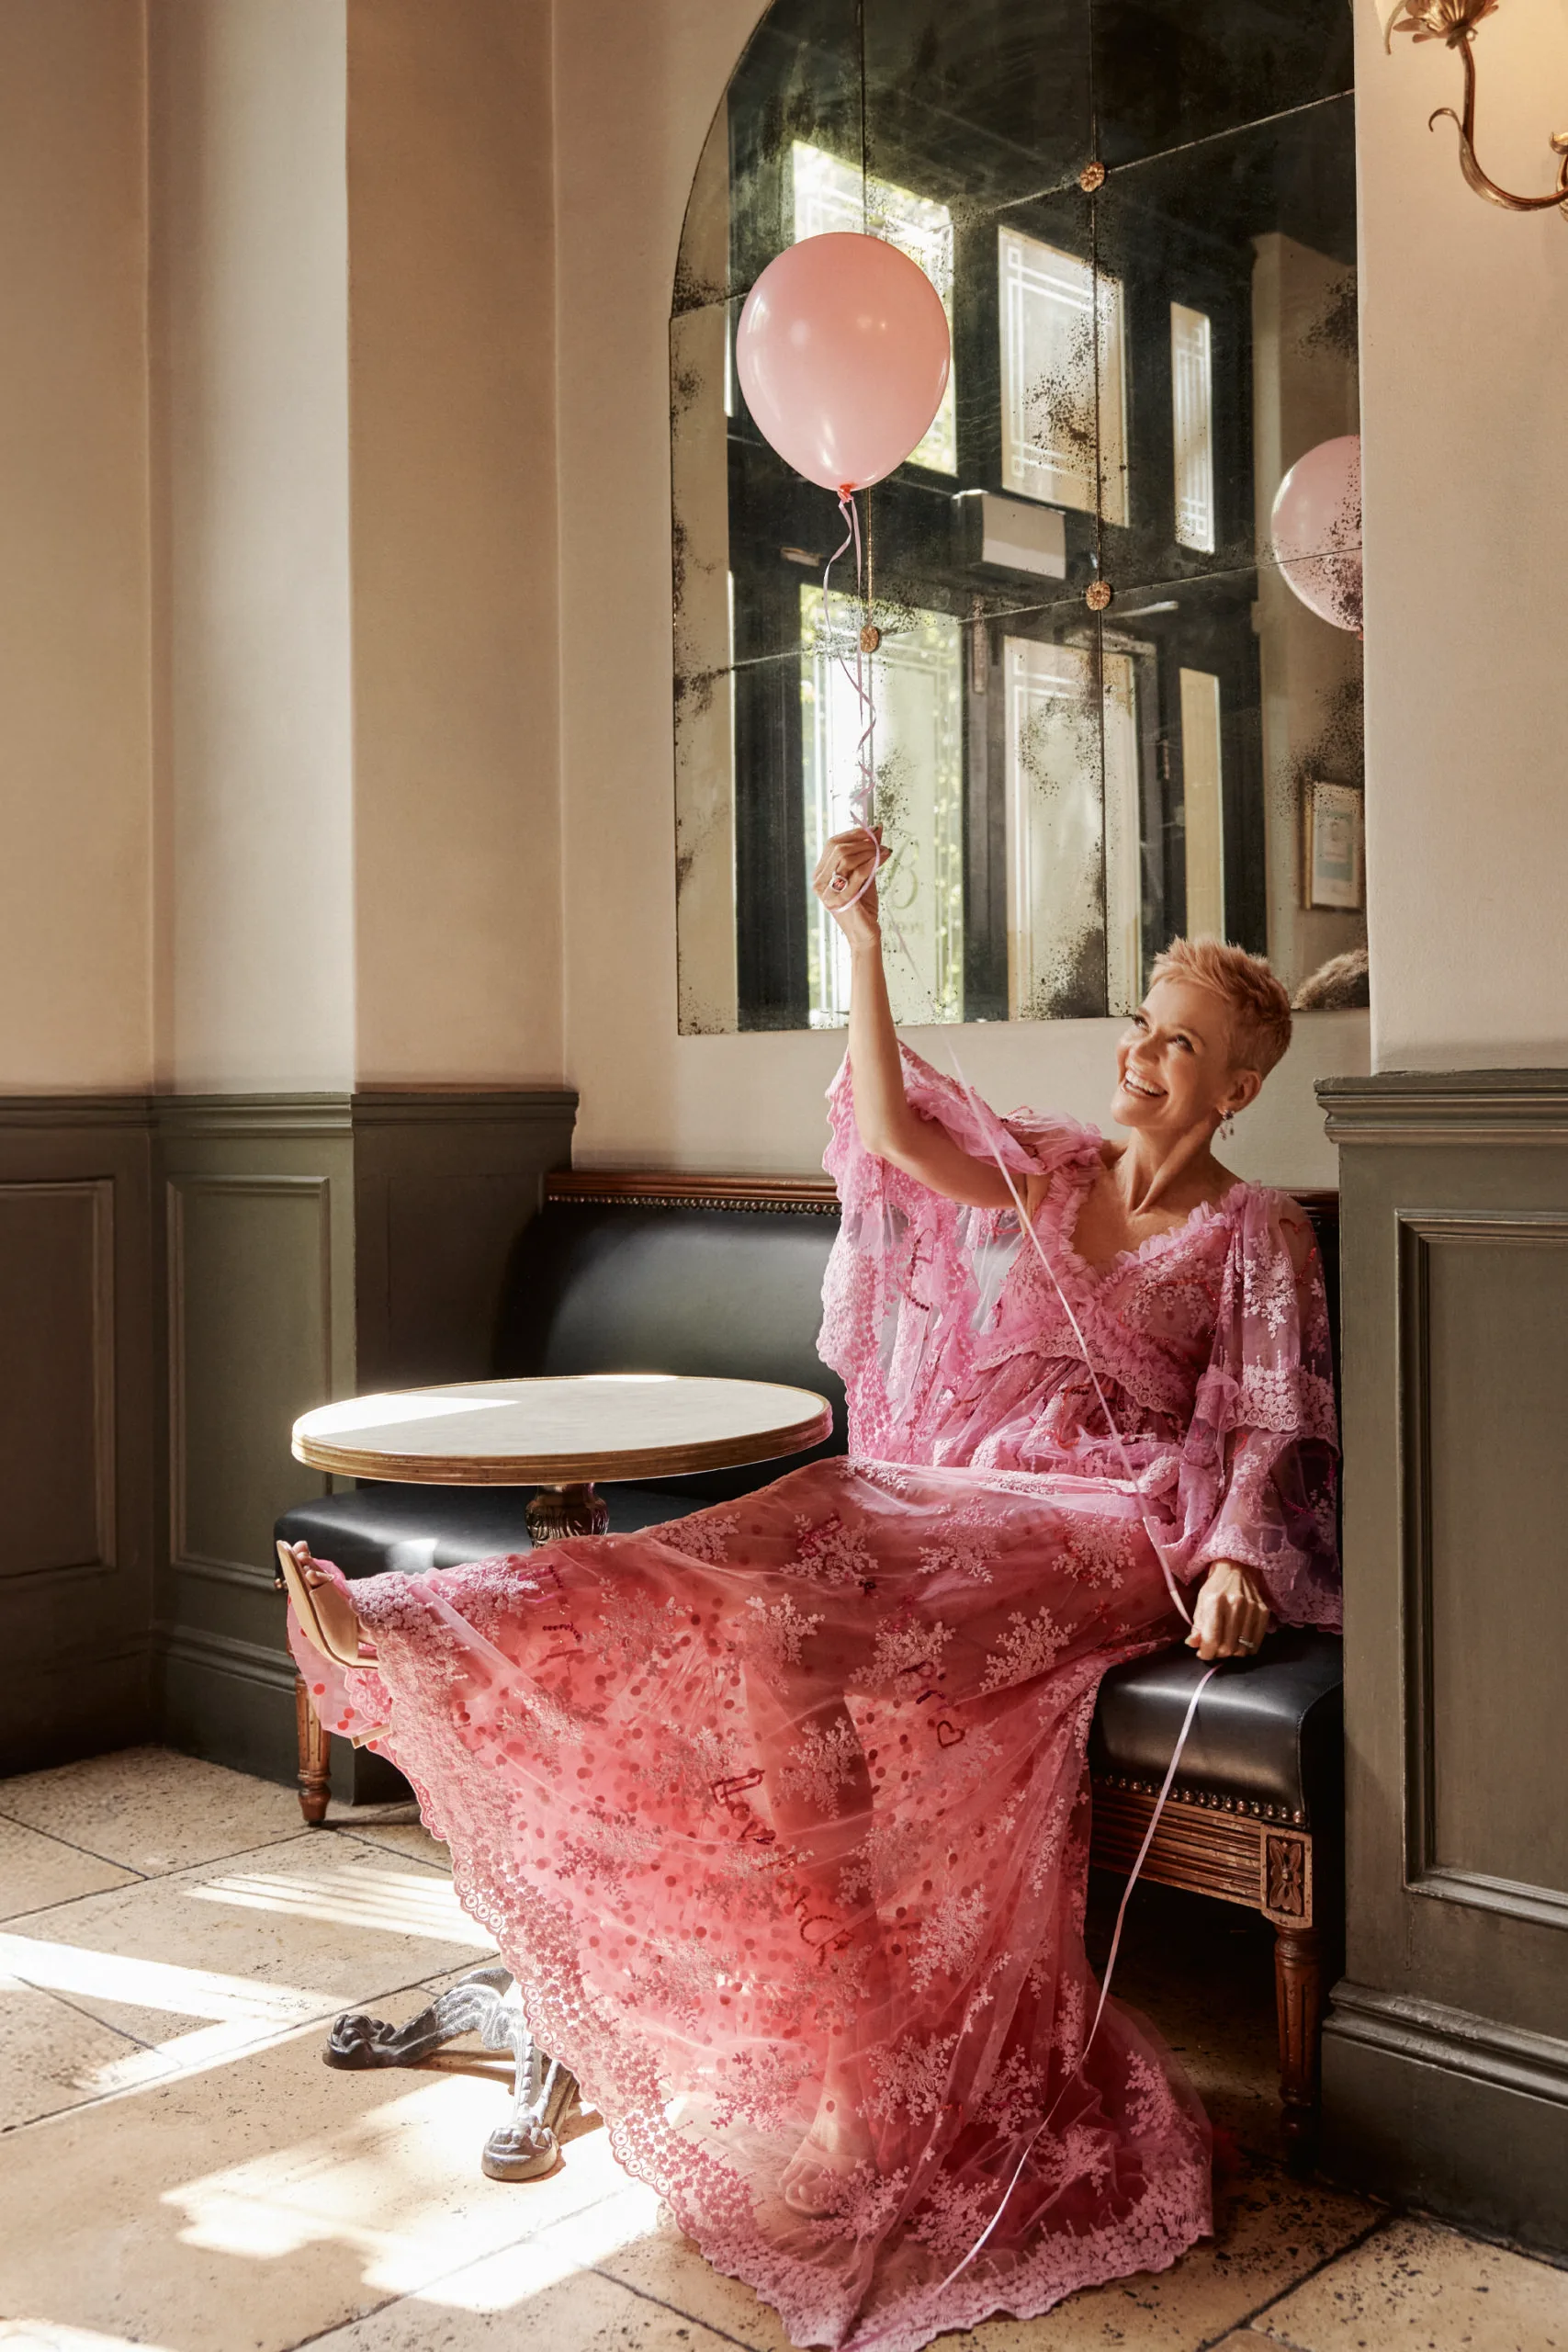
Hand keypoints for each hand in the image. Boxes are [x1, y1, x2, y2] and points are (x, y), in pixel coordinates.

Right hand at [811, 826, 882, 948]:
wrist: (865, 933)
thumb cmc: (863, 906)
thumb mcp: (865, 874)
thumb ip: (867, 854)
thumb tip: (877, 829)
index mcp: (821, 875)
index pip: (832, 845)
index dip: (852, 834)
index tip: (871, 830)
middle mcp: (820, 883)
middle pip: (838, 849)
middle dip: (862, 842)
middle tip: (879, 842)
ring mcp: (828, 893)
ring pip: (846, 859)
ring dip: (868, 851)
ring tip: (883, 851)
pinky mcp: (842, 901)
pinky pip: (857, 874)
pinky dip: (872, 863)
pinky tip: (882, 859)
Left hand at [1185, 1560, 1271, 1660]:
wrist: (1236, 1568)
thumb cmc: (1215, 1587)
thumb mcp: (1201, 1603)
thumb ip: (1197, 1626)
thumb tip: (1193, 1645)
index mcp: (1215, 1601)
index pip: (1212, 1639)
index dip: (1206, 1652)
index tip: (1203, 1653)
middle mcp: (1235, 1605)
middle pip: (1228, 1647)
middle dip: (1218, 1653)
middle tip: (1214, 1649)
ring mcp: (1252, 1608)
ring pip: (1242, 1648)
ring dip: (1232, 1652)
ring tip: (1226, 1645)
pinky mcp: (1263, 1612)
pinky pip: (1256, 1642)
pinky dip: (1247, 1648)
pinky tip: (1240, 1643)